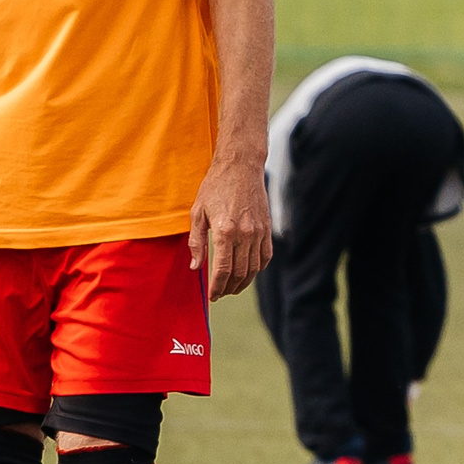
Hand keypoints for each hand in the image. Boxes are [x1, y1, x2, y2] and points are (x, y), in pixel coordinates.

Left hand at [189, 156, 271, 300]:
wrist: (241, 167)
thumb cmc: (215, 187)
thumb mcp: (197, 212)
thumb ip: (196, 242)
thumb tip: (196, 267)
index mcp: (225, 230)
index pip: (223, 270)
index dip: (217, 287)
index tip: (212, 296)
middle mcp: (245, 234)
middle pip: (239, 273)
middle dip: (229, 288)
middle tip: (220, 294)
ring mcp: (259, 232)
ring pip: (254, 268)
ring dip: (243, 283)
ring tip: (232, 287)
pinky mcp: (267, 229)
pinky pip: (265, 257)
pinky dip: (257, 269)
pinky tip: (247, 272)